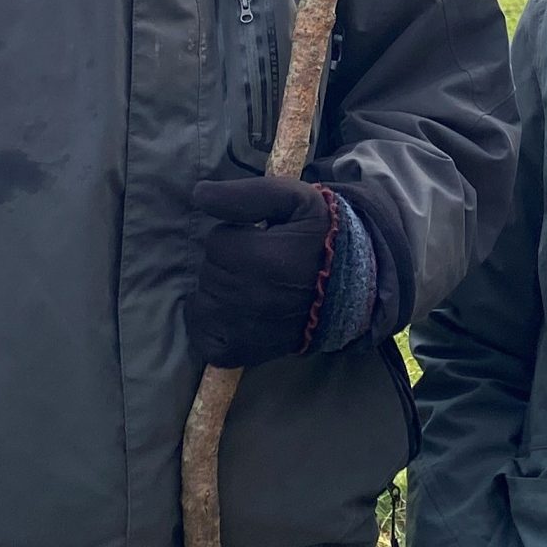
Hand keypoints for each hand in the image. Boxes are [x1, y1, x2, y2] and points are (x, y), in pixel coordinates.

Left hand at [187, 175, 342, 366]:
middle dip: (229, 262)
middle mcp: (247, 297)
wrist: (347, 291)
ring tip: (253, 286)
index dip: (238, 236)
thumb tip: (199, 194)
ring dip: (220, 290)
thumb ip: (247, 194)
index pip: (217, 240)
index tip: (263, 239)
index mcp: (260, 259)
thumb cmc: (320, 240)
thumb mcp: (296, 200)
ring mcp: (239, 328)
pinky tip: (235, 311)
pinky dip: (211, 323)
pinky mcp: (237, 352)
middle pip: (209, 269)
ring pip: (203, 298)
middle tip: (262, 264)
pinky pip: (202, 335)